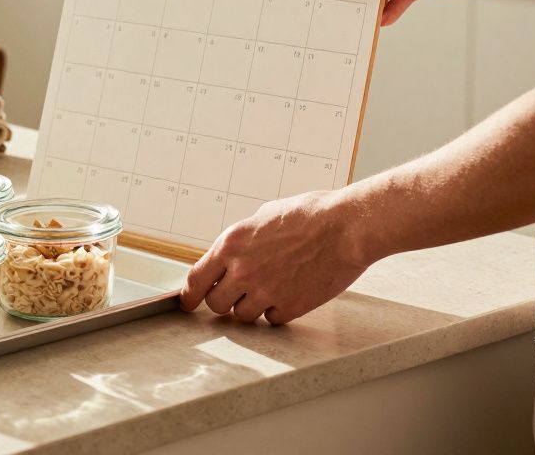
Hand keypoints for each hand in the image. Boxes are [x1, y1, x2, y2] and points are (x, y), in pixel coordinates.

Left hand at [179, 191, 372, 324]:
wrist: (346, 228)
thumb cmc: (310, 215)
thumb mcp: (264, 216)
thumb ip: (243, 240)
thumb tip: (233, 255)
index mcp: (232, 244)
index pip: (195, 280)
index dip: (190, 295)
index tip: (189, 302)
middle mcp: (243, 270)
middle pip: (216, 304)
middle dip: (224, 300)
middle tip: (238, 293)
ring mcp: (266, 292)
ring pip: (242, 316)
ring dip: (250, 307)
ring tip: (269, 289)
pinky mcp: (290, 307)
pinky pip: (271, 319)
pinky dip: (277, 311)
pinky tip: (290, 293)